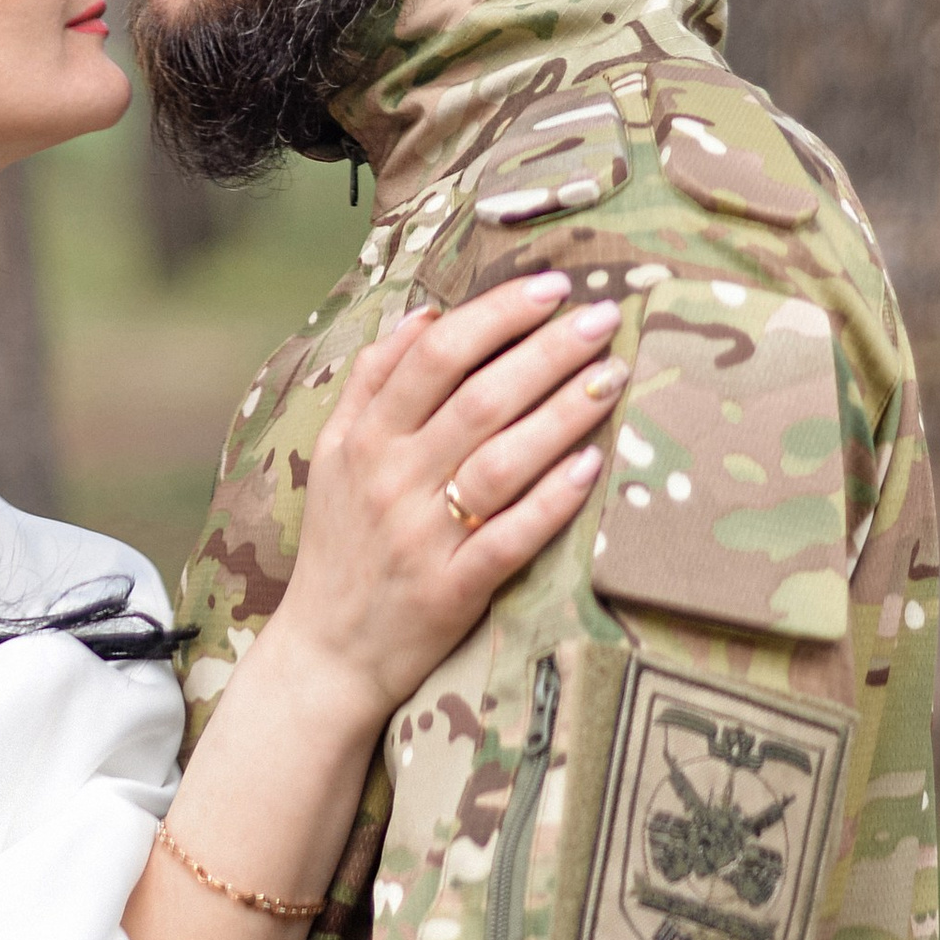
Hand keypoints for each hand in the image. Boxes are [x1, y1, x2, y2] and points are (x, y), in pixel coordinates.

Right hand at [271, 272, 618, 733]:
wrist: (326, 653)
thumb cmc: (342, 544)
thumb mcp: (334, 453)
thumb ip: (372, 380)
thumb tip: (425, 314)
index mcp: (365, 438)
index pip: (436, 355)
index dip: (497, 314)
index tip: (551, 287)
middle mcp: (392, 479)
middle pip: (480, 398)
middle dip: (547, 350)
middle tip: (602, 317)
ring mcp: (423, 537)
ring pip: (502, 461)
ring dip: (564, 413)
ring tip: (613, 375)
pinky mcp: (452, 590)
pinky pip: (511, 538)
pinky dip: (553, 500)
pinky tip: (594, 464)